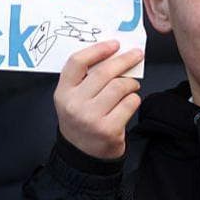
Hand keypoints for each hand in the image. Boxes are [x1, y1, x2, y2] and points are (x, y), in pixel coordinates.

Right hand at [54, 41, 143, 158]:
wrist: (83, 155)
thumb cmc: (81, 121)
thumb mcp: (73, 98)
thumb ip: (86, 78)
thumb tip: (114, 55)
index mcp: (63, 93)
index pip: (77, 62)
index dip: (98, 49)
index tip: (114, 44)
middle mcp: (75, 104)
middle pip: (104, 72)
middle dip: (124, 60)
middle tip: (136, 55)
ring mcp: (91, 118)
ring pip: (120, 86)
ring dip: (131, 83)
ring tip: (131, 85)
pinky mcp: (109, 129)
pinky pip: (130, 103)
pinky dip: (134, 99)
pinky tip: (129, 102)